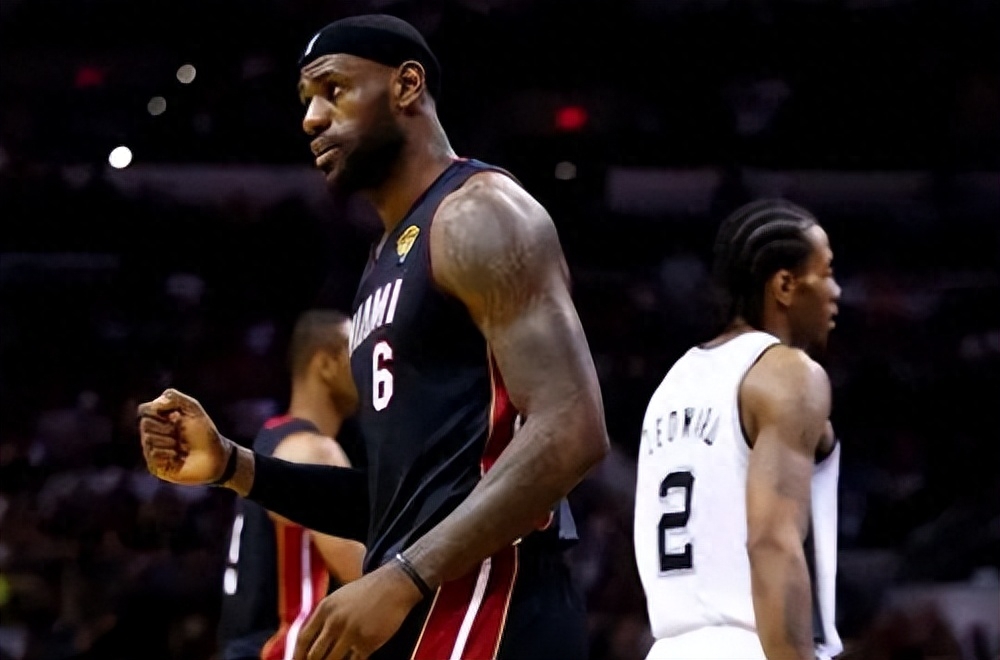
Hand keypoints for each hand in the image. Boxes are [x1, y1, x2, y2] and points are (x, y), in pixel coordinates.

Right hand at [137, 388, 229, 484]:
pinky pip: (153, 455)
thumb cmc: (205, 433)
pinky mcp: (155, 466)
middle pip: (145, 424)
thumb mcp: (192, 408)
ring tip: (180, 446)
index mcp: (160, 419)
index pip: (144, 410)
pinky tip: (177, 456)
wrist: (215, 456)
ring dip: (169, 441)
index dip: (159, 412)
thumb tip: (153, 405)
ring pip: (148, 439)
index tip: (176, 416)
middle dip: (166, 428)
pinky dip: (168, 453)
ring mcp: (153, 450)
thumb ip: (173, 397)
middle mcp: (154, 434)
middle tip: (179, 433)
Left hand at [295, 559, 424, 658]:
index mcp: (325, 608)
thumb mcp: (339, 597)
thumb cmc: (368, 590)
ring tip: (338, 659)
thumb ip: (325, 616)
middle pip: (314, 654)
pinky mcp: (367, 642)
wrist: (394, 585)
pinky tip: (354, 658)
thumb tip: (314, 638)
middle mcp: (335, 621)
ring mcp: (351, 633)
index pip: (302, 639)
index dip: (297, 655)